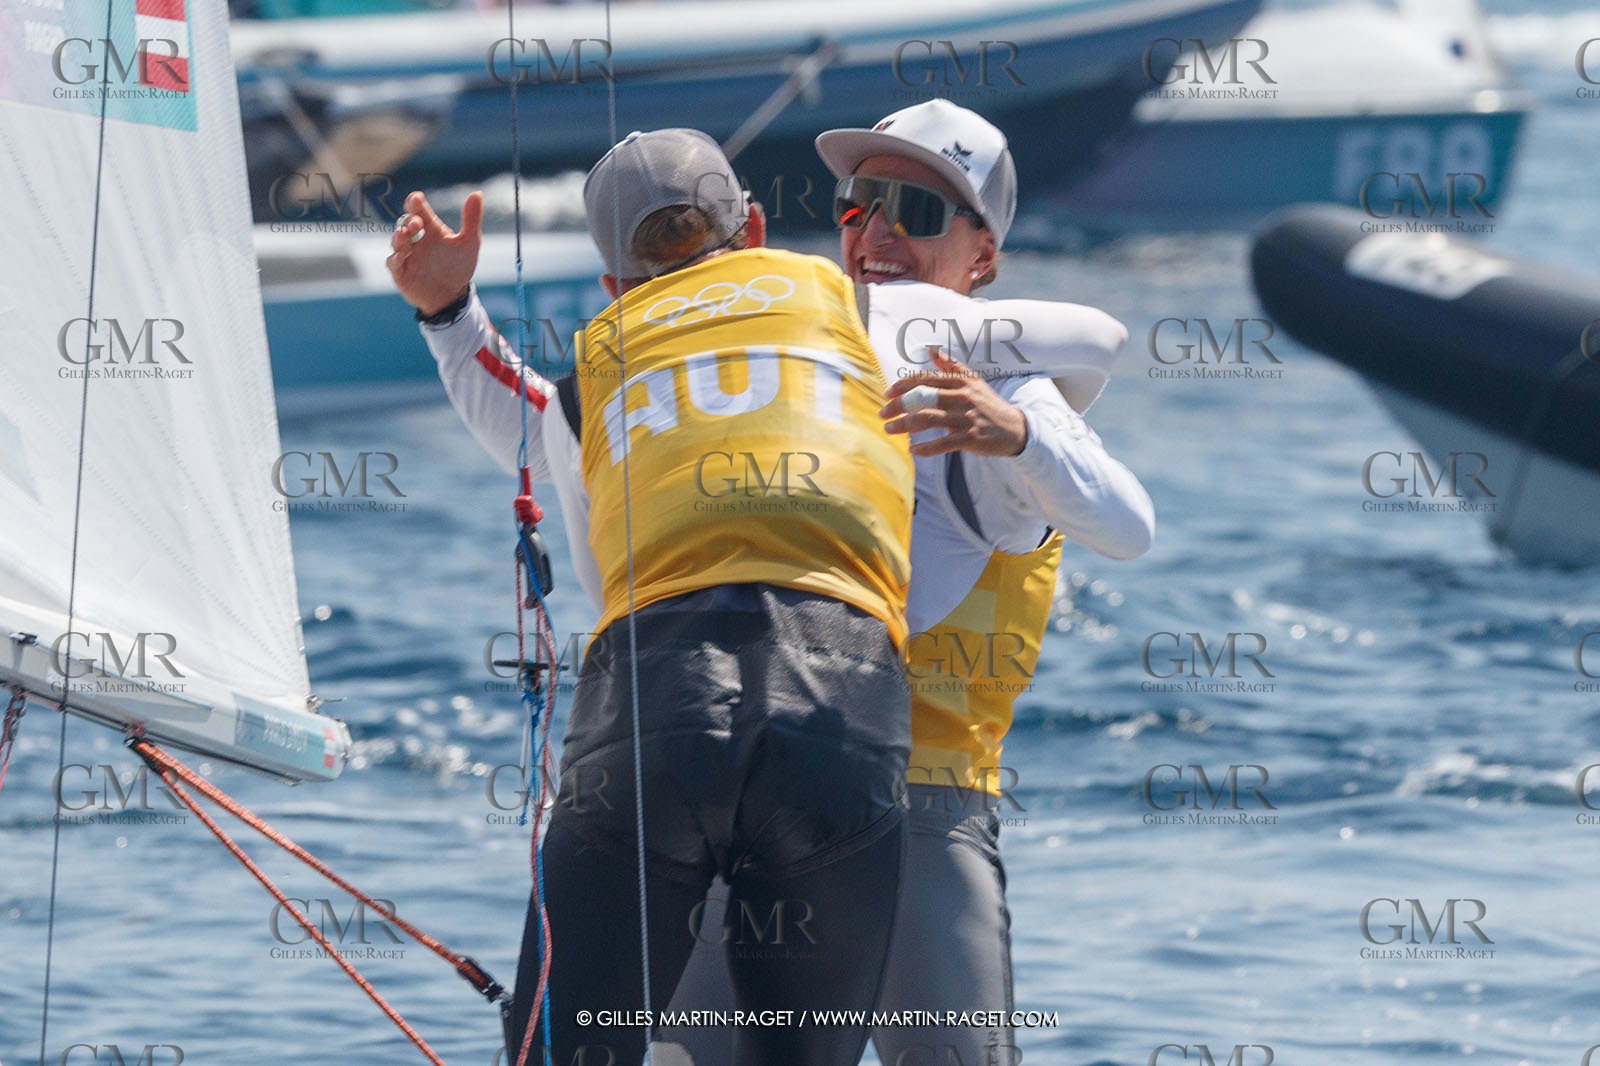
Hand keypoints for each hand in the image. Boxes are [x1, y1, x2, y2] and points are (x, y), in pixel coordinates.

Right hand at [386, 190, 483, 315]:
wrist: (452, 296)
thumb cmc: (458, 267)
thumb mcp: (469, 243)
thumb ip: (471, 219)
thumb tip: (477, 193)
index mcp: (430, 228)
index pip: (418, 209)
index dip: (415, 202)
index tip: (417, 198)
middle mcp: (415, 239)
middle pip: (406, 224)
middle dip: (409, 221)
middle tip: (417, 223)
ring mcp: (406, 254)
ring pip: (397, 241)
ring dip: (399, 237)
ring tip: (405, 235)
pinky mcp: (400, 271)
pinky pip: (393, 262)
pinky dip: (395, 258)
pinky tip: (402, 257)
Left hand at [879, 350, 1028, 457]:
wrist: (1015, 429)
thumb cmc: (989, 405)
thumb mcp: (974, 381)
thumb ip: (951, 366)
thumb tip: (931, 350)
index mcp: (961, 382)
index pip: (926, 379)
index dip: (903, 385)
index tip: (887, 393)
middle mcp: (963, 397)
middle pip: (922, 397)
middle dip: (898, 405)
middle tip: (882, 414)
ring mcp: (966, 418)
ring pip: (928, 419)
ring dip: (904, 425)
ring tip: (889, 429)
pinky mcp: (970, 438)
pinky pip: (942, 444)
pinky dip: (925, 448)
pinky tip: (912, 450)